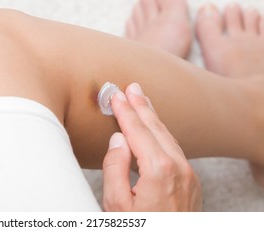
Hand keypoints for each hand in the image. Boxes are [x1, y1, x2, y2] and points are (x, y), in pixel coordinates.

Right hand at [102, 83, 201, 210]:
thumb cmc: (138, 229)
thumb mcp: (116, 205)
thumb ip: (115, 168)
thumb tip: (119, 140)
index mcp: (158, 171)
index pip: (137, 132)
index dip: (125, 112)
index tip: (116, 95)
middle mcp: (178, 167)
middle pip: (155, 127)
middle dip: (141, 105)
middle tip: (131, 87)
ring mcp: (188, 174)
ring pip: (167, 135)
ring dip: (152, 116)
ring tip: (141, 100)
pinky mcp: (191, 181)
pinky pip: (174, 147)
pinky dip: (161, 132)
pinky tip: (154, 126)